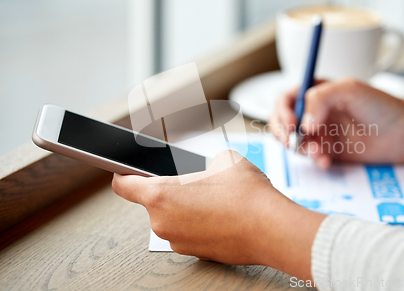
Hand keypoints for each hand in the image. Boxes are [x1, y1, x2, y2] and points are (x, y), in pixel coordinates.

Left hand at [112, 151, 325, 280]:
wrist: (271, 228)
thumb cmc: (246, 194)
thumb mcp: (225, 159)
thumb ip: (205, 163)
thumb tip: (209, 169)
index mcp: (161, 195)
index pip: (123, 186)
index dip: (123, 176)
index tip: (126, 173)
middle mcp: (163, 223)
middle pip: (155, 202)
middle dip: (173, 192)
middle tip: (198, 185)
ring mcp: (178, 242)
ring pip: (174, 219)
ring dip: (188, 210)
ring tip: (216, 201)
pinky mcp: (195, 254)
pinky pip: (190, 233)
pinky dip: (200, 225)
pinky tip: (222, 217)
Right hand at [269, 79, 403, 167]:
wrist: (403, 134)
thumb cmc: (381, 106)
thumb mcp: (350, 90)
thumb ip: (320, 99)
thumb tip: (303, 125)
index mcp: (316, 91)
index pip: (286, 99)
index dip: (282, 112)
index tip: (291, 125)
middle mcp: (314, 111)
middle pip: (282, 120)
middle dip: (283, 133)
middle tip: (292, 142)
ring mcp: (319, 132)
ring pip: (293, 141)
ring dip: (301, 149)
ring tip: (318, 153)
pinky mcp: (327, 150)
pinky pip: (309, 156)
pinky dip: (313, 160)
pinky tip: (325, 161)